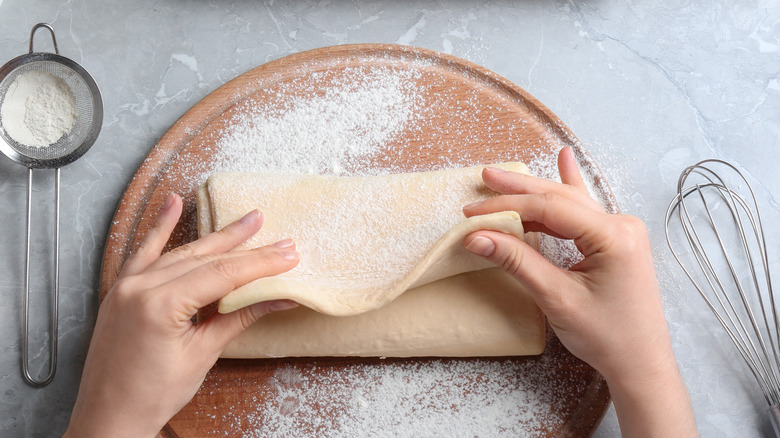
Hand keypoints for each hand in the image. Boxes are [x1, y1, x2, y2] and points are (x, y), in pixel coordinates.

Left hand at [64, 193, 298, 437]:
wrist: (109, 418)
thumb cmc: (152, 395)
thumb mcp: (203, 354)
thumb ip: (240, 317)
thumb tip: (280, 298)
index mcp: (160, 304)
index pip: (222, 274)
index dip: (259, 263)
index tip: (288, 253)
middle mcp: (140, 287)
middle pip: (204, 258)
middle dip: (243, 245)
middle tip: (274, 231)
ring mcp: (127, 286)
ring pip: (180, 253)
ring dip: (215, 238)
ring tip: (246, 223)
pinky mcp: (121, 291)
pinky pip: (143, 252)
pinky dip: (159, 228)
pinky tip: (173, 203)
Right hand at [463, 147, 696, 436]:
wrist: (641, 364)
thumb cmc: (607, 336)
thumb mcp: (557, 298)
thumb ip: (518, 261)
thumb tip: (478, 238)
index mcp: (614, 235)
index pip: (550, 209)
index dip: (508, 208)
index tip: (473, 215)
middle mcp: (621, 225)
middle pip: (560, 198)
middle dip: (519, 189)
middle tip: (484, 177)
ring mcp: (620, 232)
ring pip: (568, 203)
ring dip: (534, 193)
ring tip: (502, 180)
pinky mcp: (615, 242)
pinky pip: (583, 212)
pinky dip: (567, 190)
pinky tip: (565, 160)